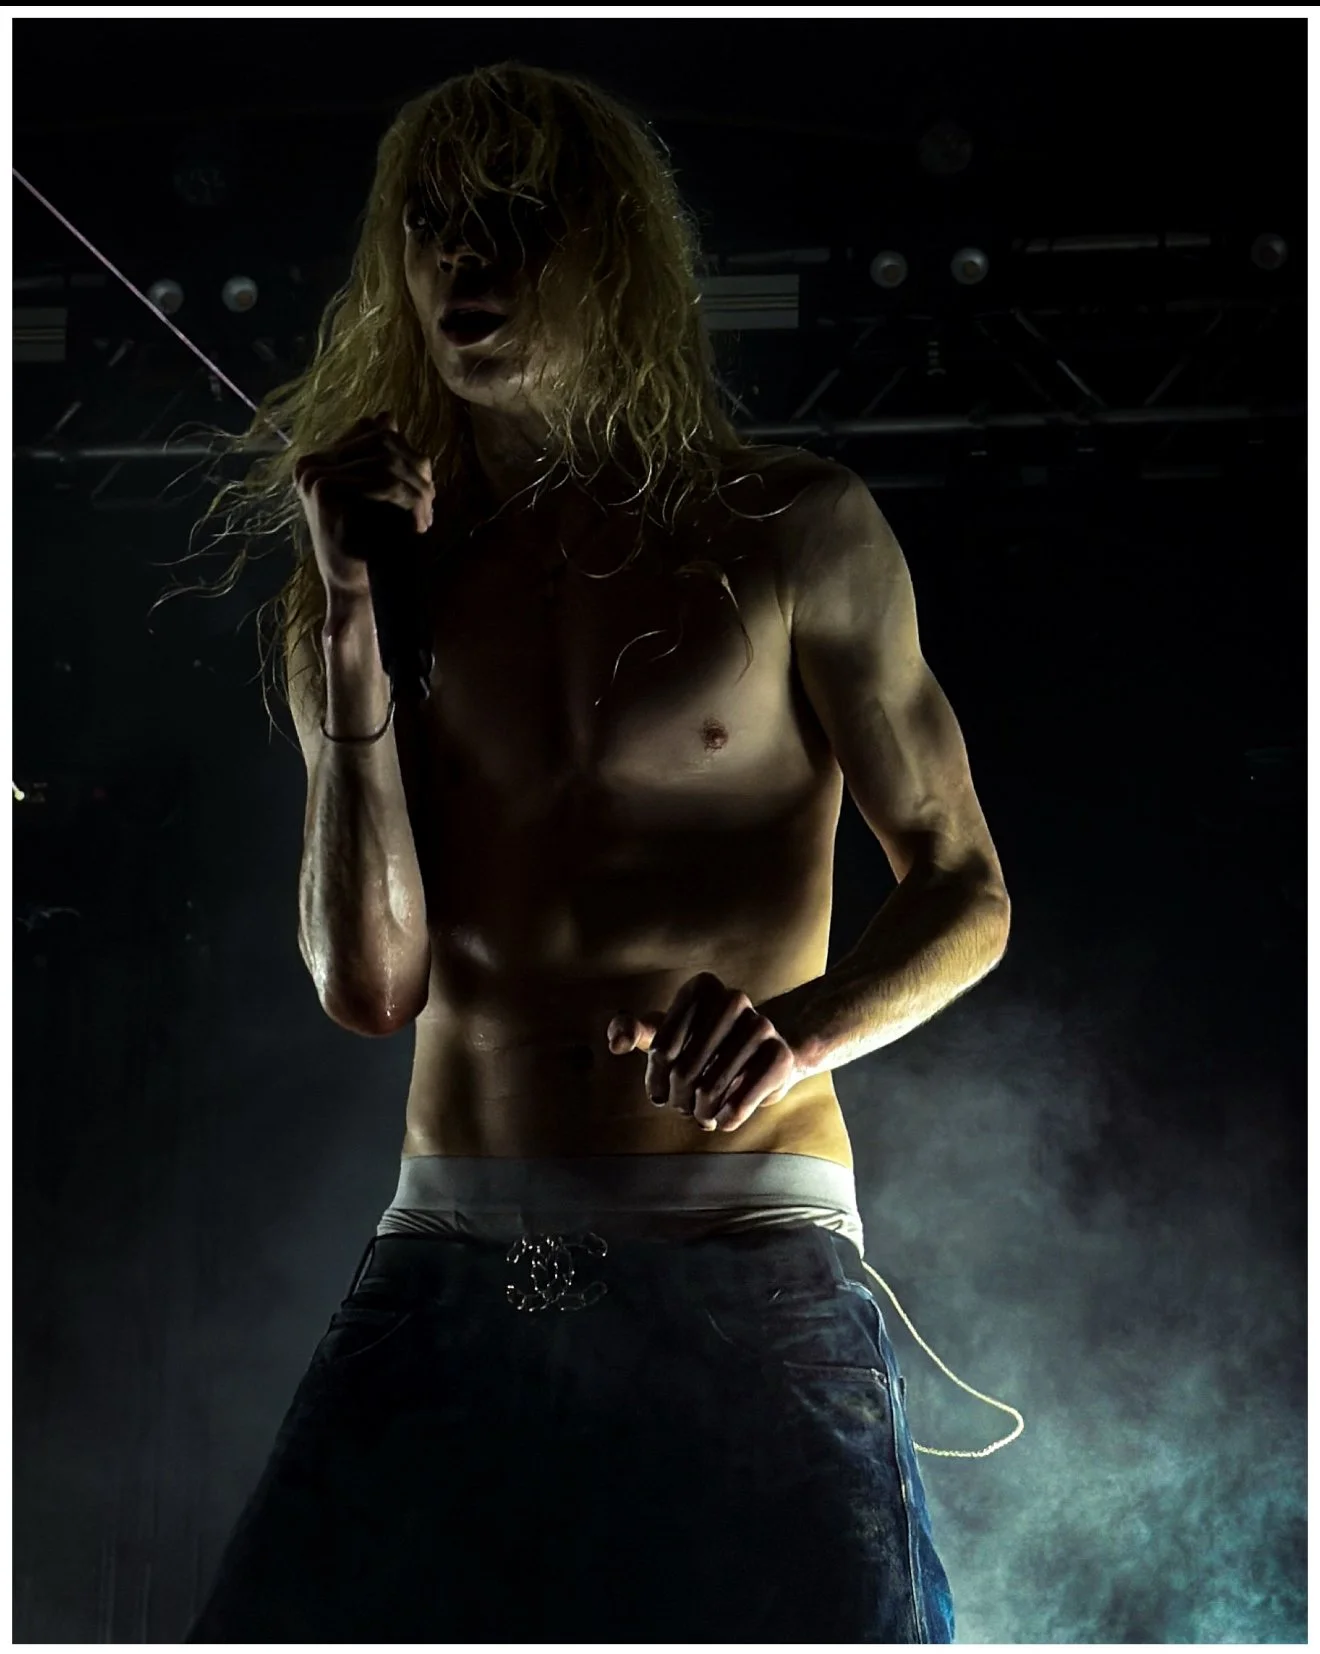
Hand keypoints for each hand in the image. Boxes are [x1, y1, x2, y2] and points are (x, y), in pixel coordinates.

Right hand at [293, 413, 434, 602]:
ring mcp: (313, 475)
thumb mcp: (376, 493)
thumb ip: (378, 455)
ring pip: (385, 462)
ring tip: (425, 516)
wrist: (355, 588)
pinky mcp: (323, 489)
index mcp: (319, 460)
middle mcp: (310, 464)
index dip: (407, 454)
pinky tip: (417, 523)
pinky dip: (408, 501)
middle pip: (382, 442)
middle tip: (429, 503)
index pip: (373, 432)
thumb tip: (387, 415)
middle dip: (415, 470)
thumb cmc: (368, 544)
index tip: (425, 487)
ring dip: (416, 489)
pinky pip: (379, 481)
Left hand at [606, 972, 800, 1132]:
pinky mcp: (780, 1056)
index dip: (655, 1078)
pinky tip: (722, 1119)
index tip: (659, 1091)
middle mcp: (733, 999)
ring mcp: (761, 1025)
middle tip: (680, 1107)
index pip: (662, 1047)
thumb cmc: (703, 1046)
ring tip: (700, 1115)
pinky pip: (739, 1103)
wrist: (764, 1056)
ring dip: (699, 1114)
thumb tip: (617, 1042)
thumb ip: (635, 1031)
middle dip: (676, 1099)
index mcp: (701, 987)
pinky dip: (725, 1119)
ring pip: (709, 1089)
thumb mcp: (666, 1034)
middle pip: (683, 1070)